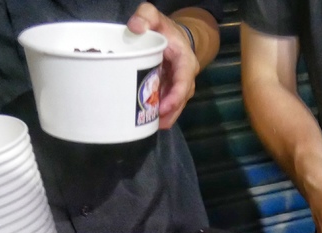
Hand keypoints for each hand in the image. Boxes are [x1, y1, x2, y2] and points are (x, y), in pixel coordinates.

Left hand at [128, 3, 197, 129]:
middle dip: (170, 112)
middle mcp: (186, 76)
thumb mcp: (154, 16)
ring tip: (151, 126)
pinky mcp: (172, 90)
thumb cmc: (163, 28)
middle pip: (181, 98)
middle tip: (155, 123)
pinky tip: (149, 122)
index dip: (176, 96)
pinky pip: (169, 104)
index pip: (185, 81)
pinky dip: (161, 113)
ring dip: (166, 116)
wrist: (173, 35)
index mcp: (185, 60)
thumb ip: (146, 16)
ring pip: (176, 104)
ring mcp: (180, 85)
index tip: (164, 107)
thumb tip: (135, 27)